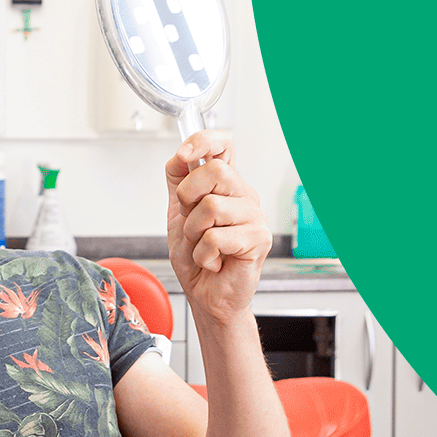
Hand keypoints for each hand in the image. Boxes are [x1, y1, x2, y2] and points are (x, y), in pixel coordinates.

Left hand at [164, 130, 268, 321]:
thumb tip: (180, 154)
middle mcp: (244, 196)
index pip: (224, 144)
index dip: (203, 140)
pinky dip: (203, 254)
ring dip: (194, 234)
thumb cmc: (197, 258)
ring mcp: (254, 216)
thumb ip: (178, 181)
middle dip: (188, 198)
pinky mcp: (258, 239)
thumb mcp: (178, 213)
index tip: (184, 154)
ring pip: (212, 207)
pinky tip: (213, 262)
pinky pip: (216, 236)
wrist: (206, 295)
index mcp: (226, 185)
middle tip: (191, 223)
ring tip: (203, 248)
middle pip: (215, 171)